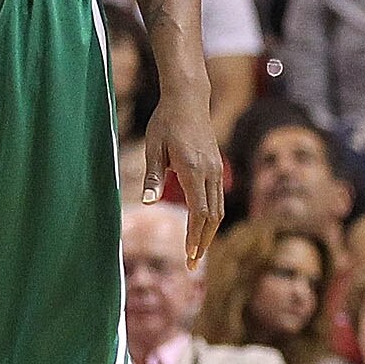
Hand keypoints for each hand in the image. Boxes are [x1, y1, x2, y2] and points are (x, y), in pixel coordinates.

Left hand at [142, 91, 227, 266]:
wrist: (188, 99)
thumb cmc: (166, 122)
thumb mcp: (153, 147)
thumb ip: (152, 176)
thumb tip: (147, 203)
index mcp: (192, 169)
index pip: (198, 211)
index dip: (195, 236)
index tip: (189, 255)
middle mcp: (209, 172)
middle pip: (212, 216)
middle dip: (202, 242)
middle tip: (192, 264)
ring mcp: (216, 169)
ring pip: (217, 209)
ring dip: (208, 232)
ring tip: (197, 251)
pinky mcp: (216, 166)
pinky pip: (217, 198)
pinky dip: (211, 217)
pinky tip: (201, 226)